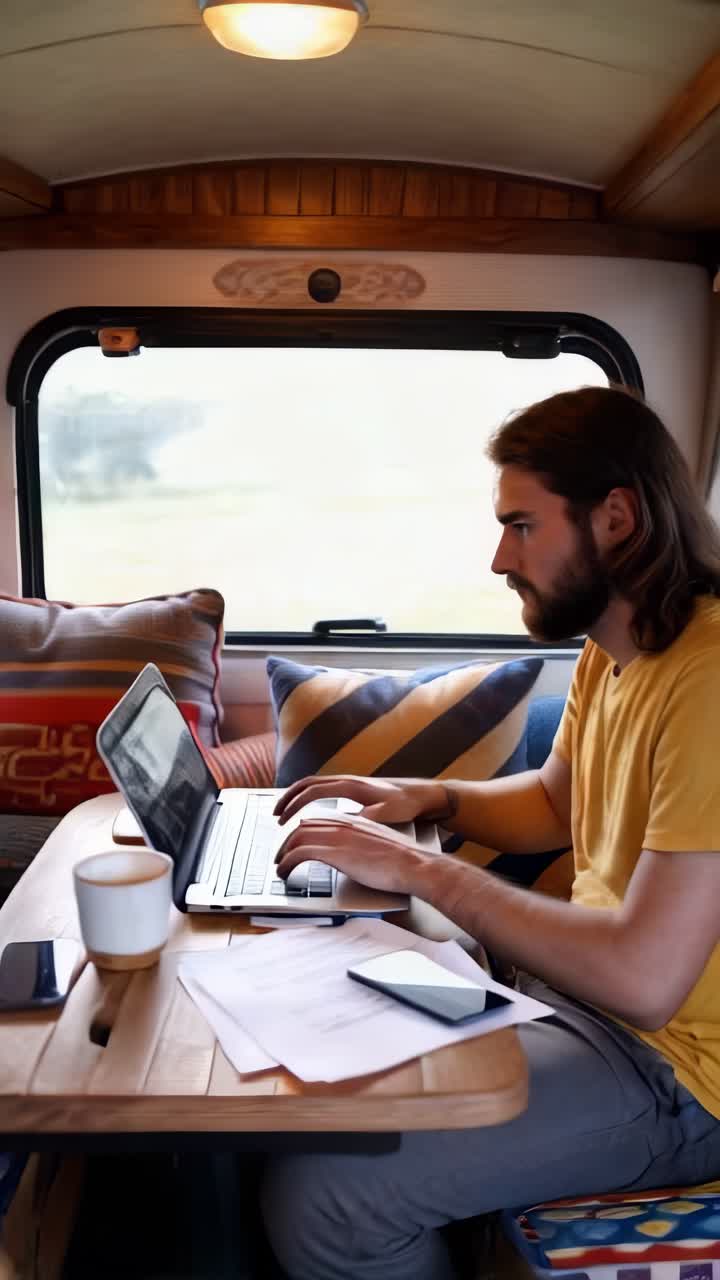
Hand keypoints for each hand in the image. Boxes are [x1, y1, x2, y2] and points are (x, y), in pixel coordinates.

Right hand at [273, 774, 448, 825]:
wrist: (423, 795)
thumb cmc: (407, 805)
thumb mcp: (388, 813)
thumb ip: (368, 816)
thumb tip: (348, 821)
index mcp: (351, 786)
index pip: (313, 791)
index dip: (295, 804)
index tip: (283, 819)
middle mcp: (347, 780)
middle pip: (308, 783)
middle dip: (288, 798)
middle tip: (275, 815)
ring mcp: (350, 783)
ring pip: (314, 785)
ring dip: (297, 796)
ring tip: (285, 812)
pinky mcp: (354, 789)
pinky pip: (323, 789)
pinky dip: (308, 797)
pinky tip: (307, 811)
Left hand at [274, 812, 430, 895]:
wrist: (413, 864)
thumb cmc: (401, 861)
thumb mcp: (377, 847)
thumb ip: (360, 847)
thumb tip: (351, 858)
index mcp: (352, 821)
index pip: (317, 821)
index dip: (302, 833)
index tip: (295, 844)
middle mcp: (342, 824)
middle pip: (303, 828)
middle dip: (287, 843)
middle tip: (281, 857)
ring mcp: (337, 836)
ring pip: (296, 838)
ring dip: (283, 854)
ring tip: (280, 868)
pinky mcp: (334, 851)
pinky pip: (299, 853)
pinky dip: (287, 863)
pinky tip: (285, 873)